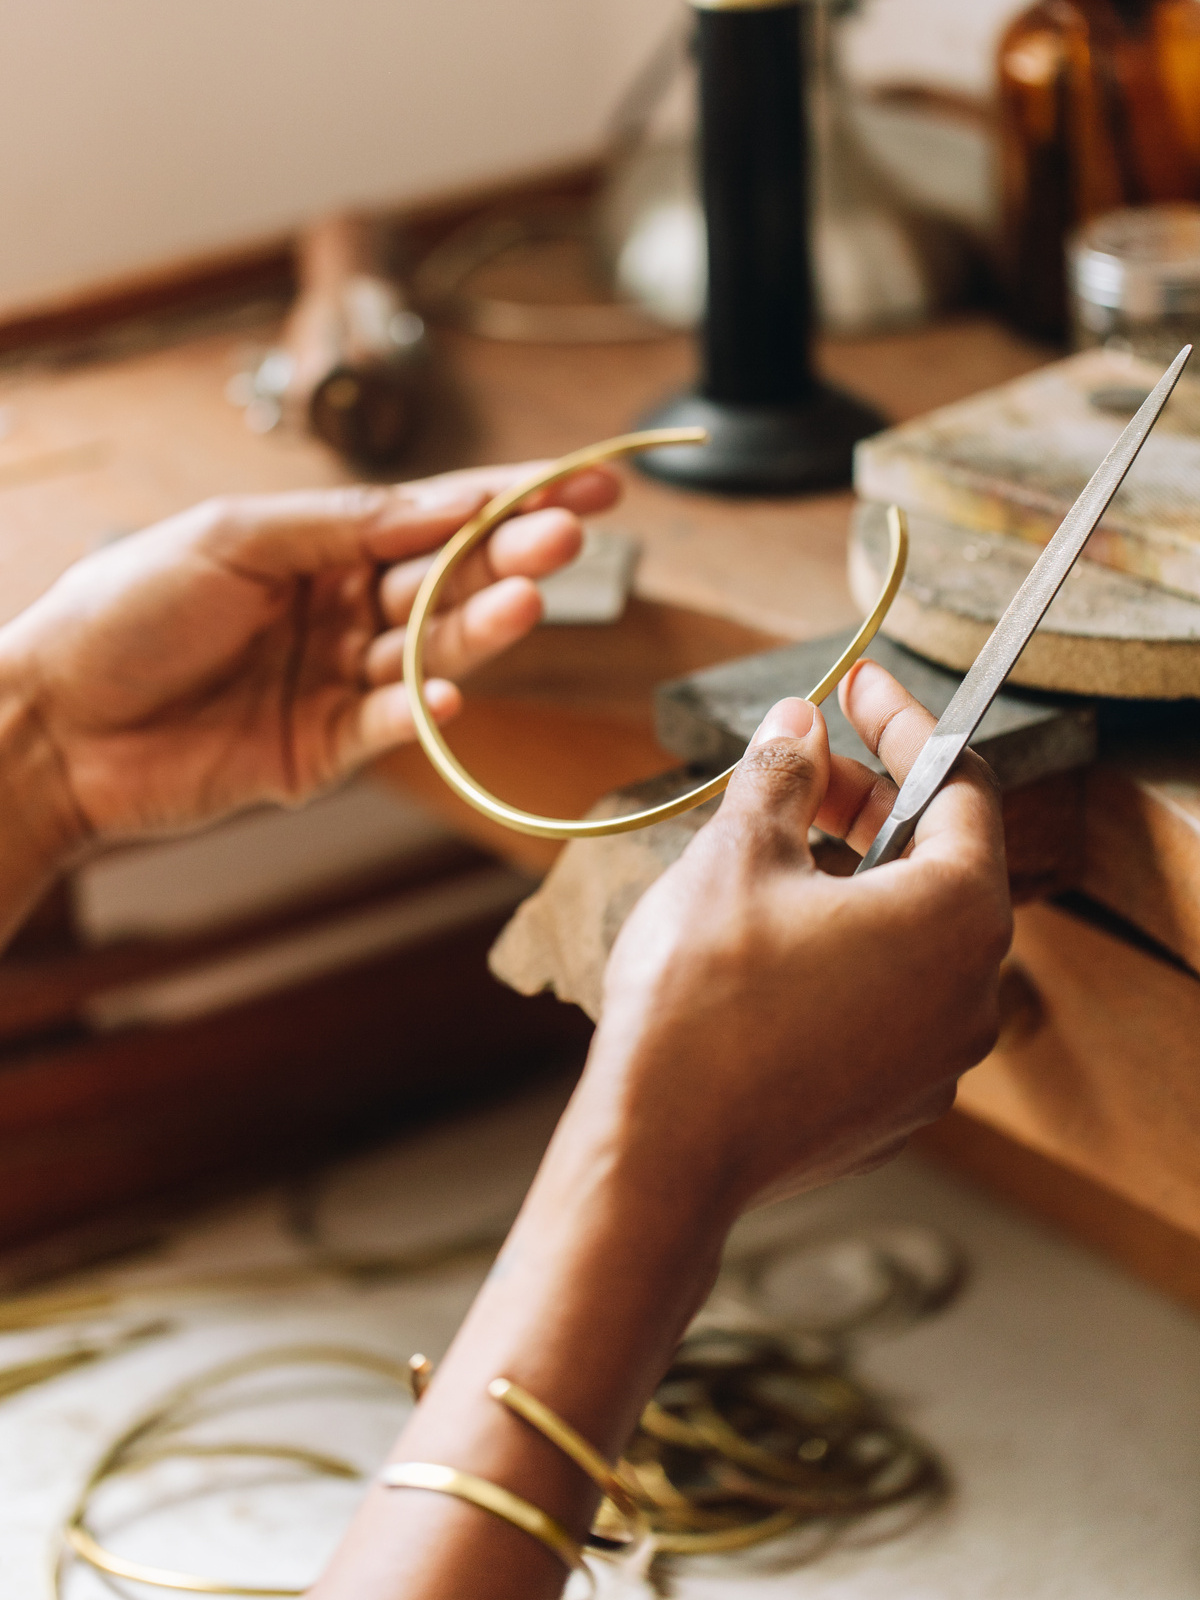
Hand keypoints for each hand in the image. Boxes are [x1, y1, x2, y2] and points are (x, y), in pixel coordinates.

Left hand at [0, 462, 616, 849]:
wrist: (54, 724)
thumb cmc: (125, 613)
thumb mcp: (234, 538)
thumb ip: (344, 523)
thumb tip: (450, 498)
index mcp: (318, 545)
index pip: (432, 514)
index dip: (510, 497)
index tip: (584, 481)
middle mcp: (340, 608)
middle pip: (447, 578)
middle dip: (511, 554)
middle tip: (568, 536)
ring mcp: (338, 680)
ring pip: (432, 648)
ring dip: (480, 625)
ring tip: (525, 600)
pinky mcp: (326, 749)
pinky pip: (392, 726)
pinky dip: (425, 710)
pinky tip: (451, 690)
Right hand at [588, 658, 1012, 1213]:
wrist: (663, 1154)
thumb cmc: (702, 1001)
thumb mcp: (737, 854)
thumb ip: (783, 774)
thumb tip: (800, 725)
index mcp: (956, 915)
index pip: (959, 784)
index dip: (904, 722)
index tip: (860, 682)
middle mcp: (972, 990)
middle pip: (939, 858)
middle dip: (869, 798)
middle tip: (801, 764)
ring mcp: (938, 1057)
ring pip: (910, 931)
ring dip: (854, 872)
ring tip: (775, 846)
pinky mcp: (895, 1101)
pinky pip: (887, 996)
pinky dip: (846, 946)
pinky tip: (774, 936)